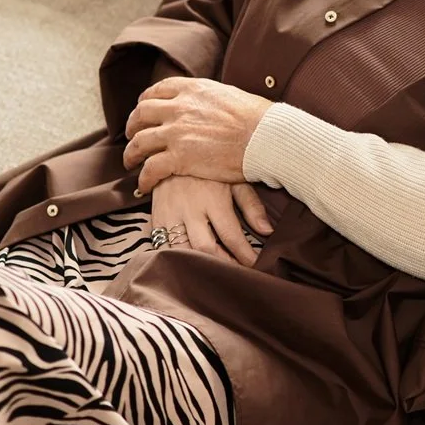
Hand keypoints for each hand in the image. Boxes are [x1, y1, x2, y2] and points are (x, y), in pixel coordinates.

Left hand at [123, 77, 272, 193]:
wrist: (267, 137)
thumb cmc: (259, 118)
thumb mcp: (230, 95)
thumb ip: (210, 98)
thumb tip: (210, 103)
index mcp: (193, 90)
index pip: (158, 90)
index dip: (145, 101)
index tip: (144, 110)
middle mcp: (179, 108)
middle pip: (141, 114)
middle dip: (132, 126)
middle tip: (132, 136)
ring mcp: (176, 133)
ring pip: (139, 143)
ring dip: (131, 154)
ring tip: (131, 162)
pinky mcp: (179, 159)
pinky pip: (150, 169)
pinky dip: (144, 179)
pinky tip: (145, 185)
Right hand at [150, 176, 273, 265]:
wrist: (175, 150)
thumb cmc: (211, 167)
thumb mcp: (235, 179)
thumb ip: (251, 205)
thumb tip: (268, 231)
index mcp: (214, 199)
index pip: (231, 236)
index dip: (244, 255)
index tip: (255, 265)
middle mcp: (191, 209)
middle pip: (205, 249)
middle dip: (223, 266)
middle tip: (236, 273)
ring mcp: (171, 214)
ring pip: (182, 251)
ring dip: (199, 265)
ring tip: (215, 272)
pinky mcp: (156, 218)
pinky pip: (163, 246)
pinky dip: (176, 259)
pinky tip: (190, 263)